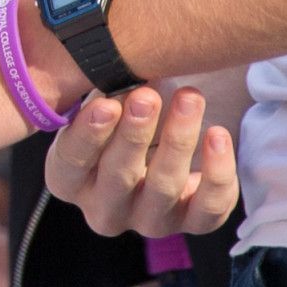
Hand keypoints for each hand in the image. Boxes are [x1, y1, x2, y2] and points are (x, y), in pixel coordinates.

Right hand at [43, 84, 237, 239]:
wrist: (158, 141)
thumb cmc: (119, 117)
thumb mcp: (101, 102)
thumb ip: (100, 93)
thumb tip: (107, 64)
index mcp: (69, 180)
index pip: (72, 162)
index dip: (89, 135)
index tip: (107, 105)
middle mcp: (105, 210)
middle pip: (118, 177)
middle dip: (134, 134)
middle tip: (147, 96)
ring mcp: (149, 220)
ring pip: (163, 189)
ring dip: (177, 140)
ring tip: (189, 97)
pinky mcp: (192, 223)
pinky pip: (209, 207)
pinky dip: (217, 172)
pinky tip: (218, 135)